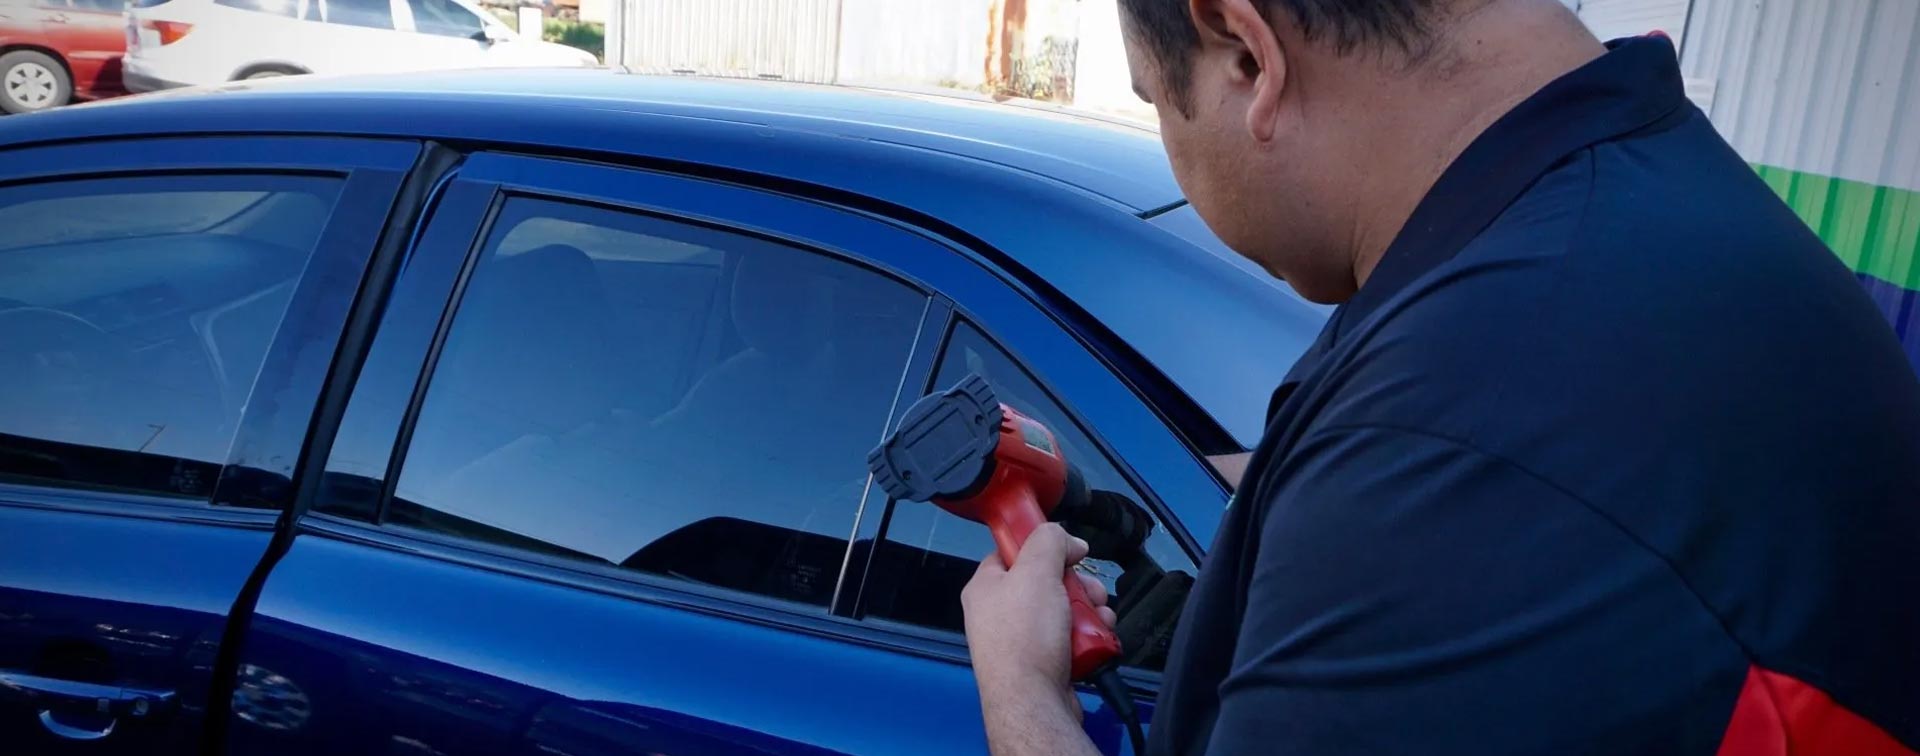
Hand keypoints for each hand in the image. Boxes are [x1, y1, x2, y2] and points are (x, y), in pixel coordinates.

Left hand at [961, 523, 1117, 720]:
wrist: (1034, 700)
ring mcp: (1022, 639)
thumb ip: (1049, 541)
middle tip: (1088, 591)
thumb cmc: (1023, 639)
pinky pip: (1071, 638)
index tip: (1068, 551)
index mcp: (987, 587)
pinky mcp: (1044, 662)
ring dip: (1089, 611)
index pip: (1014, 552)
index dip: (1044, 547)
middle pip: (1048, 582)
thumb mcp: (1036, 571)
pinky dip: (1089, 636)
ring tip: (1097, 619)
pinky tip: (1096, 638)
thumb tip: (1066, 539)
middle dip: (1078, 585)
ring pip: (1065, 610)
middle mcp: (1000, 613)